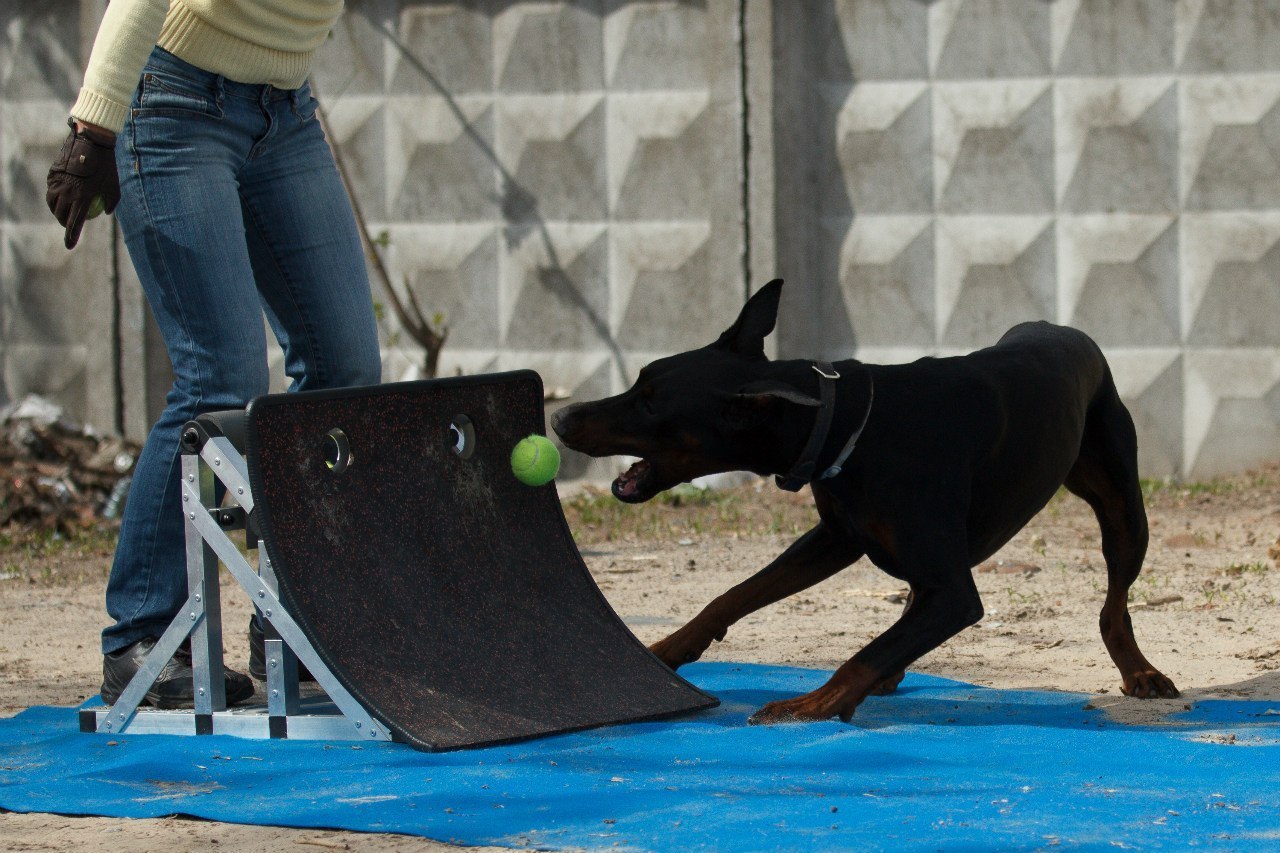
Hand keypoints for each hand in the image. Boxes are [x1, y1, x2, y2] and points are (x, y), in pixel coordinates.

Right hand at [46, 119, 119, 249]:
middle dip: (64, 224)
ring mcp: (57, 183)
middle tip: (69, 225)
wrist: (91, 143)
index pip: (74, 223)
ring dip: (57, 211)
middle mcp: (67, 193)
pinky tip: (60, 198)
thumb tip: (105, 213)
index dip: (71, 236)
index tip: (69, 246)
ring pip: (53, 204)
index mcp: (82, 199)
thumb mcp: (114, 188)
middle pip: (61, 215)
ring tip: (63, 213)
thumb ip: (110, 203)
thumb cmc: (107, 167)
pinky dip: (55, 197)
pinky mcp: (52, 175)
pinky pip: (51, 190)